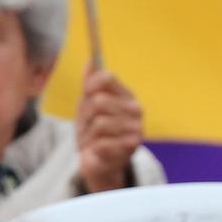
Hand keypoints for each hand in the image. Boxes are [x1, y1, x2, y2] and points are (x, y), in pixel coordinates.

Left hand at [75, 67, 143, 192]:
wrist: (98, 162)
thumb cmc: (93, 131)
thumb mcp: (87, 105)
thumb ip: (89, 84)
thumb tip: (90, 60)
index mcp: (126, 95)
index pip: (106, 77)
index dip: (89, 86)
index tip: (85, 95)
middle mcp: (136, 109)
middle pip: (98, 101)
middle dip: (85, 116)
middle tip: (87, 126)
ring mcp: (136, 128)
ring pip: (99, 123)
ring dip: (88, 134)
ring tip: (93, 139)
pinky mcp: (132, 146)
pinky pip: (101, 141)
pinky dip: (94, 147)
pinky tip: (99, 150)